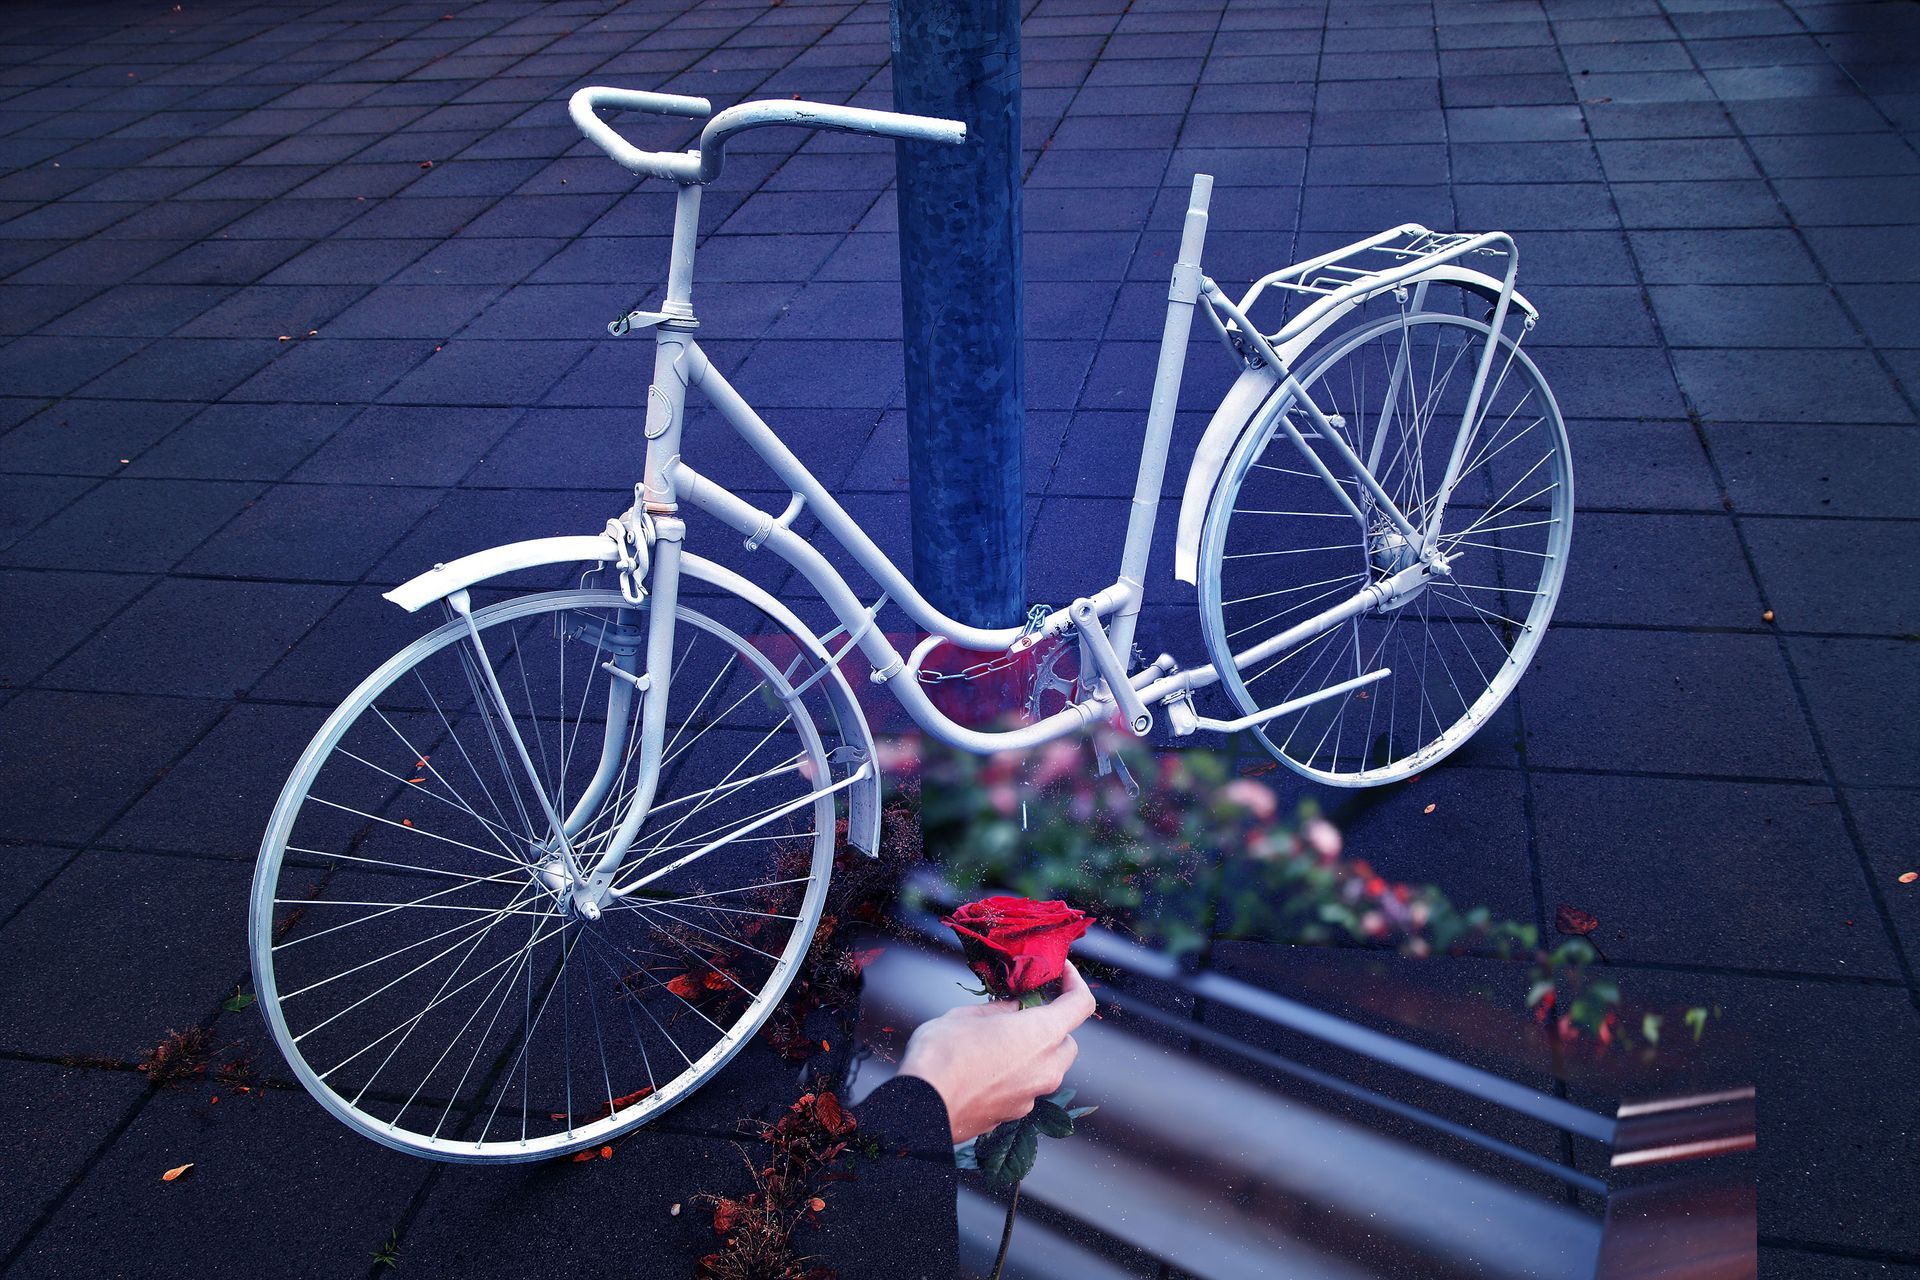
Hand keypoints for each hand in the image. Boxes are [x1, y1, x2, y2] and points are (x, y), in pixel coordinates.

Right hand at [896, 961, 1095, 1143]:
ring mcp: (1033, 1096)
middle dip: (1051, 1026)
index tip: (1062, 972)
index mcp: (1041, 1034)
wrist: (923, 1106)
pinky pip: (1027, 1088)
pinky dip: (1016, 1075)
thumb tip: (1013, 1009)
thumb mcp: (968, 1016)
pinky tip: (986, 1069)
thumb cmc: (943, 1055)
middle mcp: (1046, 1068)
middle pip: (1067, 1041)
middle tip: (1022, 1012)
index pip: (1081, 1004)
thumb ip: (1000, 1010)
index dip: (1075, 983)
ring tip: (998, 1041)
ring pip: (1048, 1068)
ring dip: (1034, 1052)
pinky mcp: (1016, 1114)